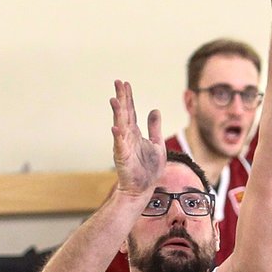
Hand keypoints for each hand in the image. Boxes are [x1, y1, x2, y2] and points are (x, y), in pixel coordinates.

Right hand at [110, 80, 165, 195]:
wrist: (142, 188)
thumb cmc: (149, 169)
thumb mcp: (157, 144)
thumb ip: (155, 128)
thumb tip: (154, 110)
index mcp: (135, 133)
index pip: (131, 111)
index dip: (128, 97)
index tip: (125, 83)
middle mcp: (127, 136)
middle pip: (124, 114)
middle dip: (121, 98)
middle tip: (118, 82)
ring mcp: (124, 146)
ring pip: (120, 126)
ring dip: (117, 113)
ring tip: (114, 100)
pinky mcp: (123, 158)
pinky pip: (120, 146)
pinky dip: (118, 137)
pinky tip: (115, 128)